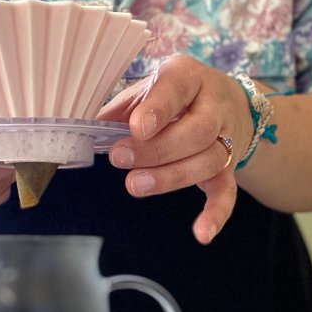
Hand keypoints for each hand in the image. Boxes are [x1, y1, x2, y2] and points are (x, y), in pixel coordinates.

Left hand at [99, 55, 251, 243]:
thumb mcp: (147, 90)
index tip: (136, 127)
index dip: (158, 109)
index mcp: (188, 77)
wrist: (230, 103)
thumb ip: (119, 110)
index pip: (177, 88)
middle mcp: (214, 105)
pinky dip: (216, 213)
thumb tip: (81, 133)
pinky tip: (201, 233)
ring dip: (172, 177)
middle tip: (120, 159)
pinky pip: (228, 191)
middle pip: (197, 130)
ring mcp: (226, 138)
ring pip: (208, 160)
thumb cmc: (173, 96)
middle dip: (158, 149)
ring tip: (136, 185)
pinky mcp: (230, 167)